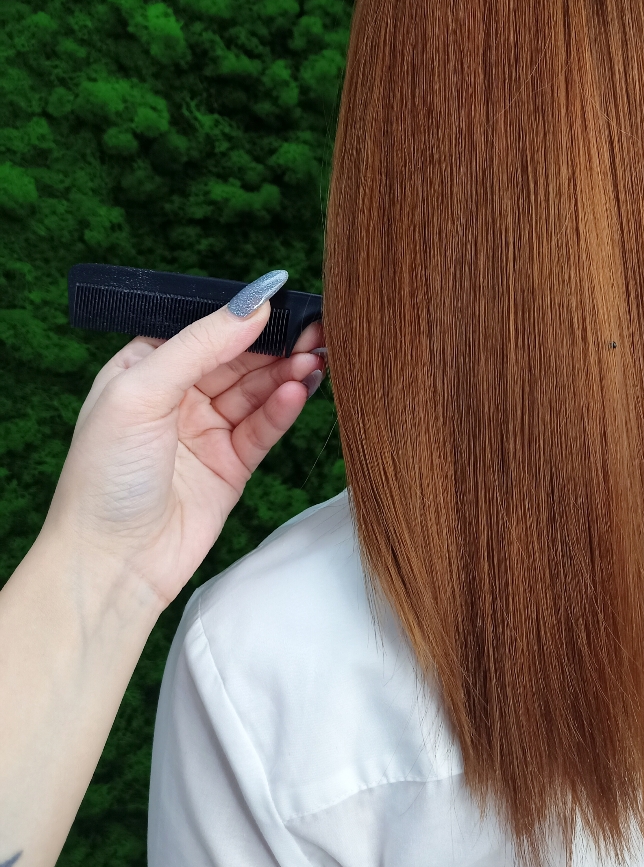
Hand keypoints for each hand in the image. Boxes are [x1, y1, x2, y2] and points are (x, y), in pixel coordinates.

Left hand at [39, 270, 326, 610]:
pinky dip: (283, 408)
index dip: (244, 317)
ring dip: (286, 374)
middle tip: (315, 332)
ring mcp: (207, 431)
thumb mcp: (142, 393)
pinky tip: (299, 392)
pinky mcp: (233, 465)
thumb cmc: (106, 478)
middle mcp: (178, 396)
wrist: (115, 562)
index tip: (284, 304)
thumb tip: (254, 303)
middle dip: (276, 345)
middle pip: (239, 358)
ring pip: (257, 390)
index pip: (205, 330)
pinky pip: (265, 427)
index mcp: (146, 369)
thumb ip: (200, 345)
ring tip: (314, 360)